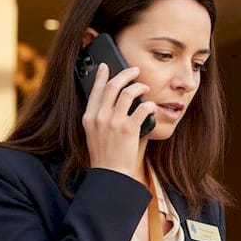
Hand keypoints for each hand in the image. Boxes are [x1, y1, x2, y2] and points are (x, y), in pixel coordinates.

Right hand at [83, 63, 156, 180]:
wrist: (111, 175)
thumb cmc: (105, 156)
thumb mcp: (94, 134)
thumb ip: (100, 118)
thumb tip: (114, 101)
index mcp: (89, 117)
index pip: (94, 90)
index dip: (101, 76)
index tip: (105, 66)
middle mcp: (99, 117)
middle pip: (112, 86)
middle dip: (125, 74)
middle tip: (134, 71)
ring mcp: (113, 122)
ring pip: (128, 93)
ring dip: (139, 87)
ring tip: (145, 88)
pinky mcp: (128, 129)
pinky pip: (141, 108)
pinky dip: (149, 105)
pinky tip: (151, 107)